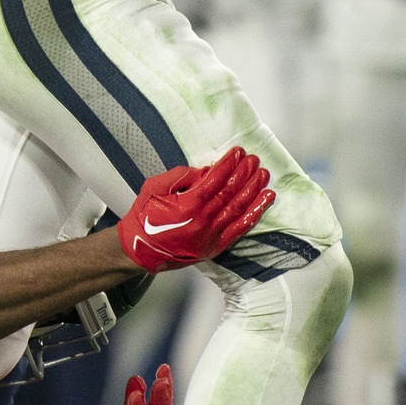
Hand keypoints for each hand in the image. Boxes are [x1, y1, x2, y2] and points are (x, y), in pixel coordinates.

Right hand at [117, 145, 273, 272]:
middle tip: (254, 160)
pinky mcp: (216, 247)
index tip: (239, 153)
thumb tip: (206, 171)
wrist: (140, 251)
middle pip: (231, 193)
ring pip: (239, 209)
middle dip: (245, 173)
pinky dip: (255, 213)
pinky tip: (265, 201)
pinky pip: (240, 228)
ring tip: (263, 175)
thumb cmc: (144, 218)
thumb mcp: (153, 188)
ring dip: (254, 190)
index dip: (229, 165)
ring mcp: (211, 236)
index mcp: (187, 206)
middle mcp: (203, 222)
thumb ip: (180, 176)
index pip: (215, 180)